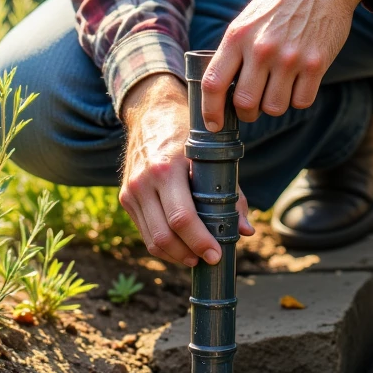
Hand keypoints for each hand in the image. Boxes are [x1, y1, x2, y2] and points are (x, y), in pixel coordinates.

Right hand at [118, 72, 252, 266]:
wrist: (152, 113)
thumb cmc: (189, 135)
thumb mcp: (213, 157)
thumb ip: (232, 194)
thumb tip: (246, 231)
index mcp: (167, 168)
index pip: (182, 217)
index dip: (200, 241)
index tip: (217, 254)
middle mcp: (144, 181)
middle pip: (164, 235)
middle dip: (189, 254)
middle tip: (209, 259)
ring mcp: (132, 191)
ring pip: (152, 240)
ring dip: (176, 256)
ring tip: (196, 257)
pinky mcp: (126, 198)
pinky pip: (145, 232)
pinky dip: (164, 246)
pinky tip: (181, 247)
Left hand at [202, 0, 372, 128]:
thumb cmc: (281, 2)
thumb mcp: (247, 19)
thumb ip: (234, 51)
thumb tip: (222, 91)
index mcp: (238, 36)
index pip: (214, 83)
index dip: (210, 111)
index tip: (214, 125)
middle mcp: (261, 48)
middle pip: (244, 103)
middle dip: (246, 112)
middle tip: (252, 106)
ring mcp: (290, 58)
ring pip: (274, 108)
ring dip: (274, 105)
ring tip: (279, 86)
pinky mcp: (316, 64)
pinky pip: (301, 102)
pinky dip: (298, 98)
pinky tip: (299, 81)